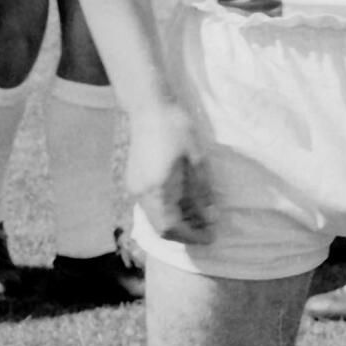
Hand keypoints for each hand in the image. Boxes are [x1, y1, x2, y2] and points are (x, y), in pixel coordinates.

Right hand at [126, 104, 213, 243]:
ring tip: (198, 219)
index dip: (191, 236)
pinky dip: (166, 212)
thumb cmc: (178, 130)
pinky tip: (183, 204)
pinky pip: (149, 206)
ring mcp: (134, 188)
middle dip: (184, 233)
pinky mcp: (134, 181)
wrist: (151, 109)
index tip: (211, 237)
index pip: (171, 227)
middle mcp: (141, 194)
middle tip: (206, 231)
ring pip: (153, 218)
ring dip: (175, 223)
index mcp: (156, 190)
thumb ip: (201, 193)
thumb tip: (209, 218)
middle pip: (160, 227)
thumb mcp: (196, 161)